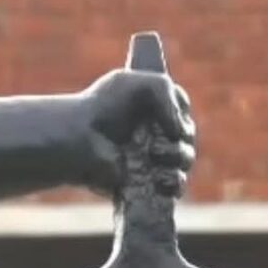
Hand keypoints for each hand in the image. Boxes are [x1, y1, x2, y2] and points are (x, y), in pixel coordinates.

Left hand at [79, 69, 195, 196]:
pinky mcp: (150, 181)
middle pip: (188, 135)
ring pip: (186, 159)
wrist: (79, 138)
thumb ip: (166, 92)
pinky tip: (159, 178)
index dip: (178, 110)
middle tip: (156, 139)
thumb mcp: (135, 83)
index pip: (183, 107)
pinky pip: (177, 185)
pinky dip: (174, 182)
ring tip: (153, 155)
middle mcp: (158, 130)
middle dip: (180, 137)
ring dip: (176, 157)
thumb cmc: (103, 106)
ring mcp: (156, 158)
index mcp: (156, 105)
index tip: (163, 112)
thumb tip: (178, 131)